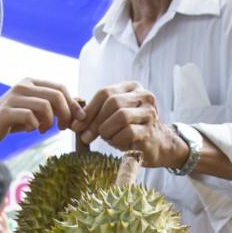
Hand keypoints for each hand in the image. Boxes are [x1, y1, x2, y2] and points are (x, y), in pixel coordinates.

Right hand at [0, 79, 77, 145]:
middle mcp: (23, 86)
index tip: (78, 118)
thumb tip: (79, 105)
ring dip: (49, 122)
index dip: (73, 103)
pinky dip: (34, 126)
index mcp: (31, 82)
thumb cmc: (12, 119)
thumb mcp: (35, 110)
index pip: (60, 87)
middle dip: (65, 114)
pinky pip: (30, 117)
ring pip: (45, 106)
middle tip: (62, 127)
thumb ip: (53, 106)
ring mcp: (13, 97)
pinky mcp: (6, 112)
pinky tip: (30, 129)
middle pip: (56, 96)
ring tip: (43, 129)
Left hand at [71, 81, 185, 166]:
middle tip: (86, 136)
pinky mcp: (150, 130)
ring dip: (106, 130)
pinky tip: (118, 143)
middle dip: (94, 121)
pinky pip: (127, 133)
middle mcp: (144, 96)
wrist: (159, 145)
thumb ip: (96, 112)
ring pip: (120, 116)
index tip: (76, 125)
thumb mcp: (114, 115)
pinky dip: (116, 140)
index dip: (88, 109)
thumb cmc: (132, 129)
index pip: (105, 92)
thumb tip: (72, 118)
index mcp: (132, 88)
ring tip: (106, 138)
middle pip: (112, 102)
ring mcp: (150, 113)